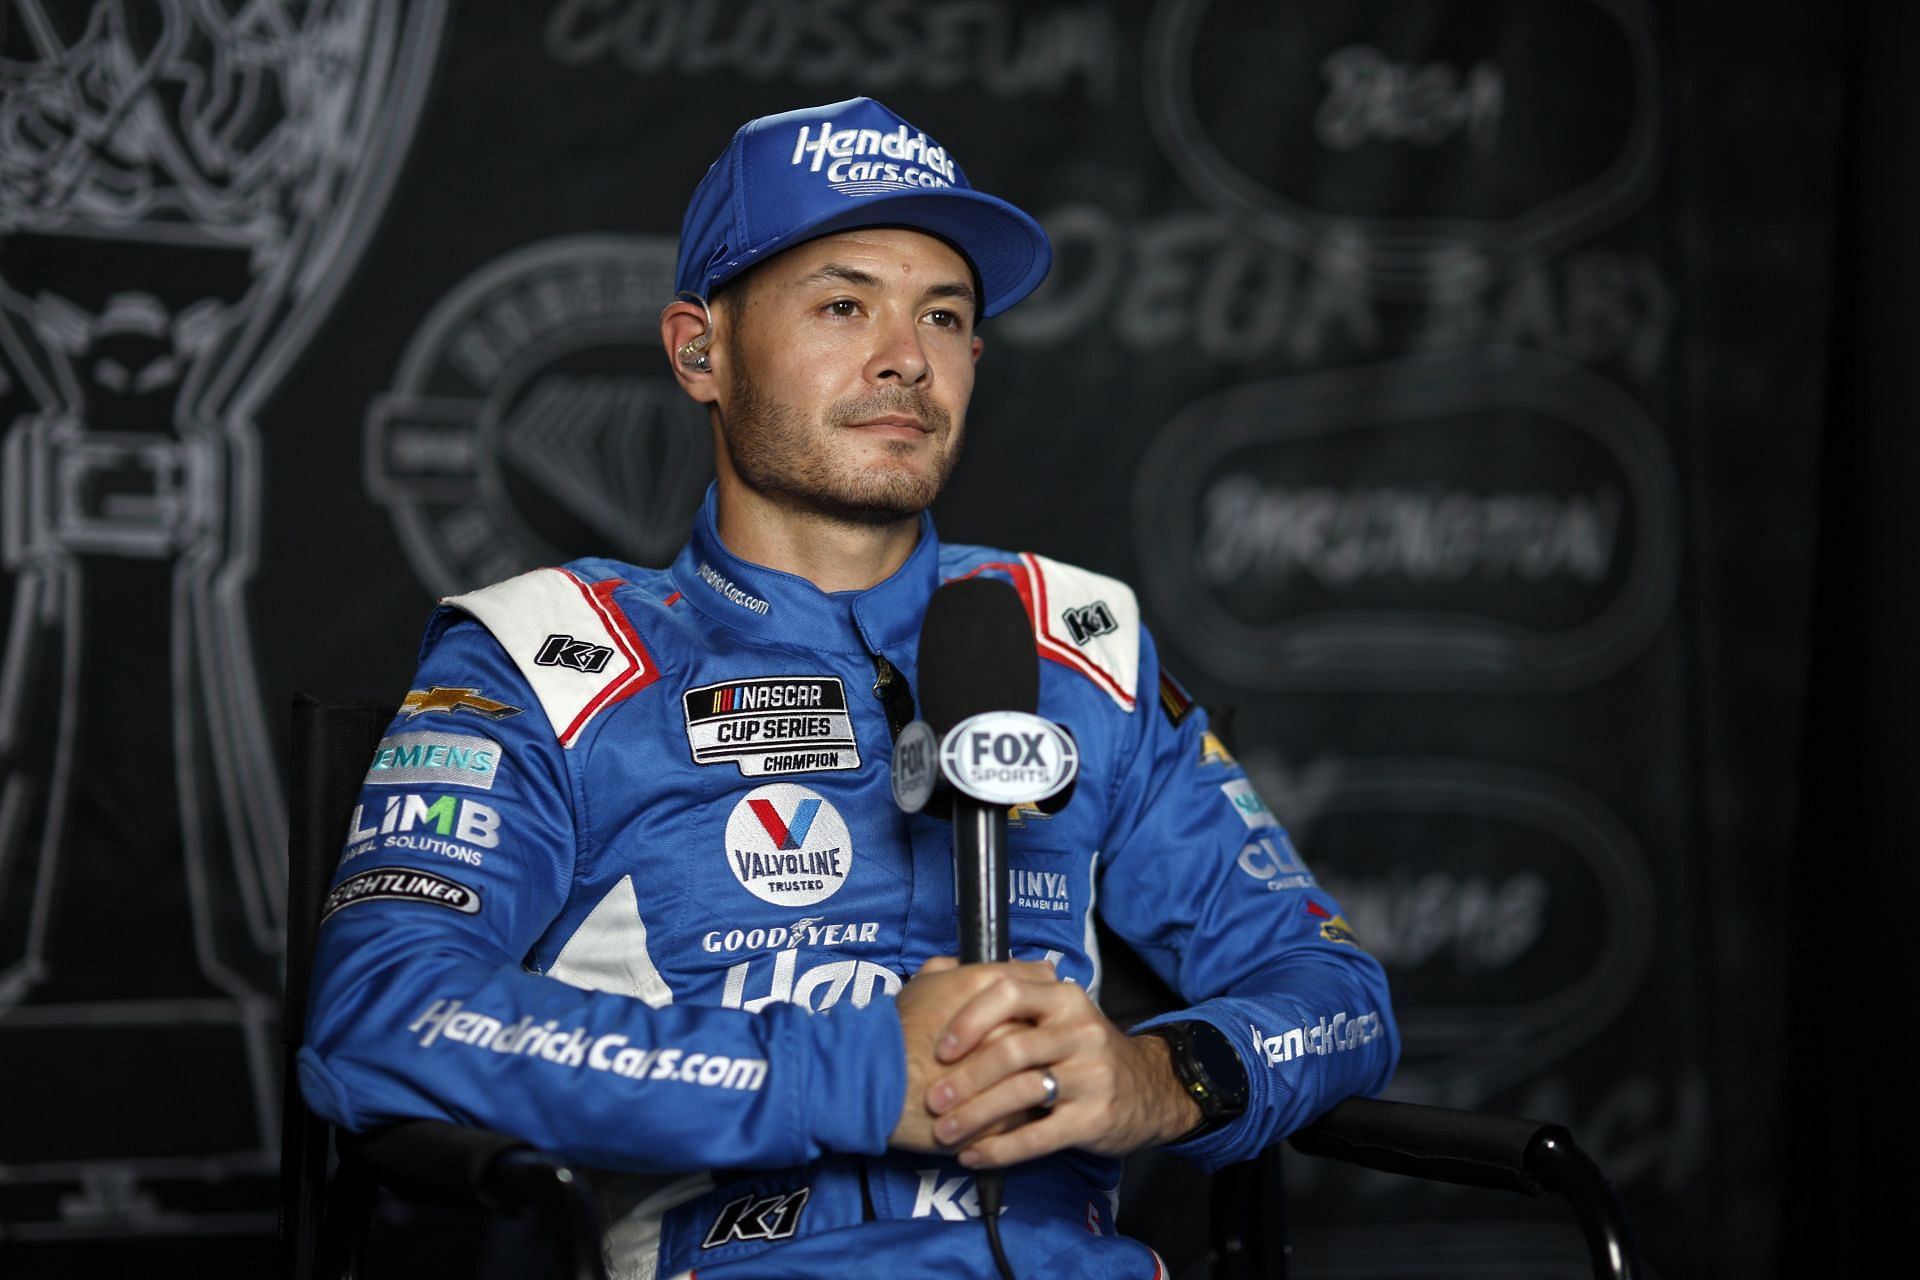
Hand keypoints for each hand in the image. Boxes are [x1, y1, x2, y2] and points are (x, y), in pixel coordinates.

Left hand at [916, 960, 1203, 1168]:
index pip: (1009, 992)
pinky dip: (999, 1149)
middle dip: (965, 1077)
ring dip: (975, 1115)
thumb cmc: (1082, 1050)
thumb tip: (942, 975)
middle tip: (932, 1099)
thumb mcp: (1059, 1013)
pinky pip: (1039, 1136)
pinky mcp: (1095, 1118)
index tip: (939, 1047)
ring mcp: (1091, 1075)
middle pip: (1012, 1048)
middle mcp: (1080, 1031)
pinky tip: (973, 1156)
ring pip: (1022, 1092)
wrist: (1148, 1089)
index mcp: (1064, 998)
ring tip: (944, 1132)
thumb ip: (1013, 999)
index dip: (969, 1018)